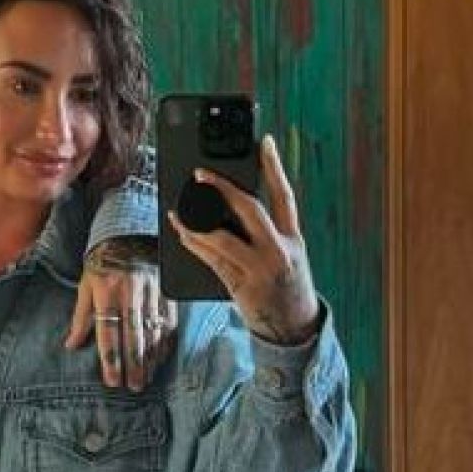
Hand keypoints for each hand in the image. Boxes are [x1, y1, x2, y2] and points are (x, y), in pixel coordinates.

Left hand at [66, 238, 176, 390]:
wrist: (128, 232)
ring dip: (151, 357)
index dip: (111, 358)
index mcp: (106, 291)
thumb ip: (81, 317)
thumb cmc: (102, 262)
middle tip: (134, 386)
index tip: (112, 380)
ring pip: (153, 330)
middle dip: (134, 364)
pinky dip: (165, 341)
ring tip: (148, 376)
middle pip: (133, 335)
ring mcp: (151, 291)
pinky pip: (168, 320)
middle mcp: (130, 292)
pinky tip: (161, 356)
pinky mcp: (166, 290)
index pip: (108, 332)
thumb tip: (71, 345)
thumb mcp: (86, 285)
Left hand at [167, 134, 319, 344]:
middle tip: (200, 172)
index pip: (285, 195)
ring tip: (177, 211)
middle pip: (250, 209)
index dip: (274, 166)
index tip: (263, 142)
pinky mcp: (241, 285)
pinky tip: (182, 234)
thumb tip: (230, 206)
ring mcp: (260, 269)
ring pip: (222, 236)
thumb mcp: (288, 255)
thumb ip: (267, 232)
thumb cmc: (287, 287)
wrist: (294, 329)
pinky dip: (194, 245)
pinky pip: (211, 260)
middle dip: (222, 188)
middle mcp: (280, 251)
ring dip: (195, 221)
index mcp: (293, 238)